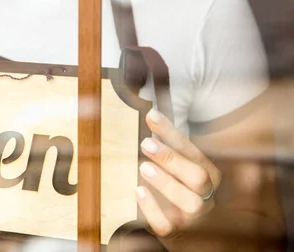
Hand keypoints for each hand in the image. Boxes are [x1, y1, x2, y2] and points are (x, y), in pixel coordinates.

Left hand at [136, 109, 221, 245]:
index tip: (151, 116)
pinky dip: (151, 208)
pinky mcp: (174, 233)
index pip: (194, 151)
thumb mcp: (179, 168)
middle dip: (172, 159)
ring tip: (143, 166)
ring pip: (189, 201)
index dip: (172, 133)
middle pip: (198, 177)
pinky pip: (166, 224)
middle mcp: (206, 196)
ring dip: (165, 182)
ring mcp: (192, 217)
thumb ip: (170, 146)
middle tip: (146, 144)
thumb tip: (151, 116)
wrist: (185, 233)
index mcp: (209, 176)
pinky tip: (139, 191)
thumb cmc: (179, 190)